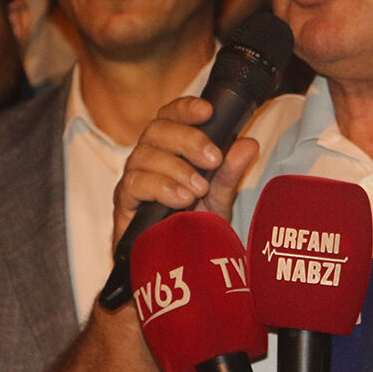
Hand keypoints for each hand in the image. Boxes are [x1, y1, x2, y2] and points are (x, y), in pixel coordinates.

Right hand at [111, 96, 259, 246]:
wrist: (177, 264)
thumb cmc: (194, 224)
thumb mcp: (219, 197)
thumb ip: (230, 171)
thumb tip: (249, 144)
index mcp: (170, 147)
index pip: (171, 115)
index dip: (186, 107)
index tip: (208, 111)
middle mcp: (148, 156)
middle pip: (157, 129)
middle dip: (188, 139)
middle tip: (213, 159)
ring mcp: (133, 177)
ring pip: (144, 155)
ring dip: (176, 168)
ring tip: (199, 188)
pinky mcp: (123, 202)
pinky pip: (134, 184)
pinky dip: (160, 187)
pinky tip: (179, 198)